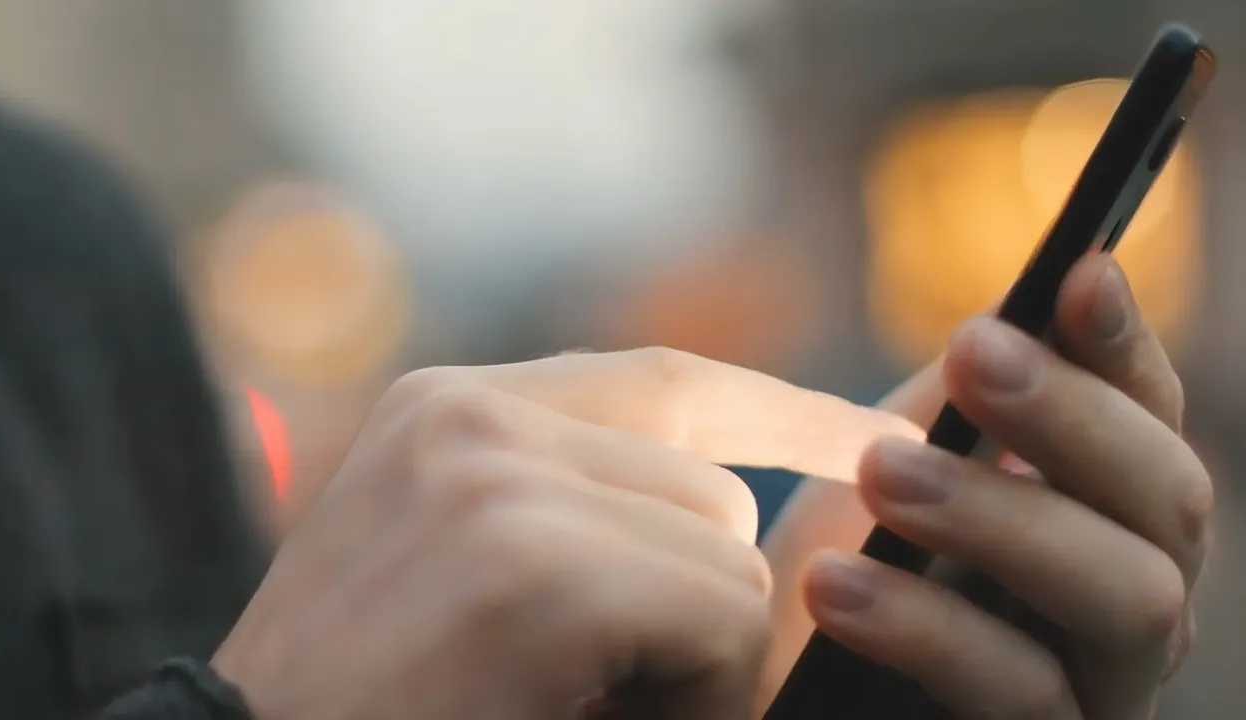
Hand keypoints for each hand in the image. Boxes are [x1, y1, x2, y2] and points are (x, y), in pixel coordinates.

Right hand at [209, 349, 917, 719]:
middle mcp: (472, 416)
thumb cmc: (369, 702)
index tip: (876, 435)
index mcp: (449, 408)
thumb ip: (579, 505)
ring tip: (571, 705)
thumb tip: (743, 506)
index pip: (665, 379)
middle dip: (691, 604)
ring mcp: (499, 480)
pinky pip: (721, 623)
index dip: (782, 411)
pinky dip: (690, 701)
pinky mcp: (537, 570)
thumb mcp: (463, 567)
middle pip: (712, 489)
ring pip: (728, 558)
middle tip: (594, 689)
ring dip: (686, 657)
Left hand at [798, 255, 1208, 717]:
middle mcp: (1135, 598)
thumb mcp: (892, 472)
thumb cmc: (844, 572)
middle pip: (1173, 502)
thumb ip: (954, 405)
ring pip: (1129, 597)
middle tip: (973, 352)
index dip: (1126, 348)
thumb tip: (1011, 310)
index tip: (1079, 275)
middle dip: (1074, 418)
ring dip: (1005, 516)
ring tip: (882, 470)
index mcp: (1107, 516)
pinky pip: (1024, 696)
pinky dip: (929, 630)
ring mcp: (1104, 686)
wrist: (768, 686)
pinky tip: (833, 585)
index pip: (1152, 421)